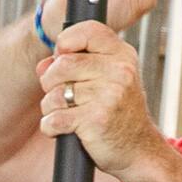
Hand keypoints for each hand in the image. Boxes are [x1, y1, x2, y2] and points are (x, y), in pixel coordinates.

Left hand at [39, 21, 158, 176]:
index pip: (88, 30)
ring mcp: (109, 95)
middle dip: (50, 81)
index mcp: (122, 56)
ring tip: (65, 113)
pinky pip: (55, 118)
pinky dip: (51, 126)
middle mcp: (119, 72)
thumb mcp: (107, 80)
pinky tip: (63, 129)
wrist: (138, 150)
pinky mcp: (96, 120)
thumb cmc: (118, 113)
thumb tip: (43, 66)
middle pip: (63, 63)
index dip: (66, 42)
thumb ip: (76, 65)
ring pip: (54, 93)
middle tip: (60, 93)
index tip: (62, 56)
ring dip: (50, 107)